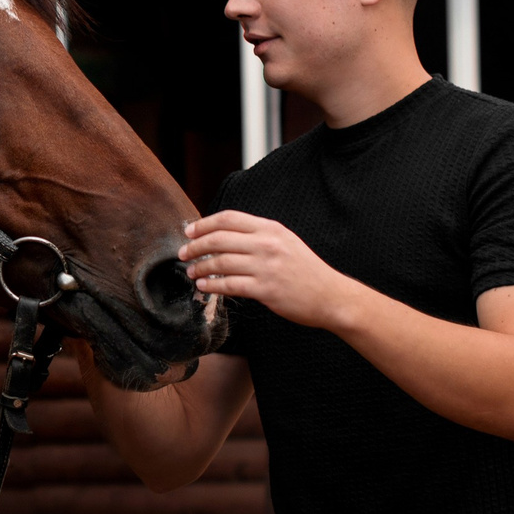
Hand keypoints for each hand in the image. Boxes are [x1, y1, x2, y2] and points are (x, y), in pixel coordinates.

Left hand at [177, 210, 364, 330]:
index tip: (189, 231)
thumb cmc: (305, 270)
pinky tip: (204, 285)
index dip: (204, 224)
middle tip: (182, 253)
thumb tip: (224, 236)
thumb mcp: (285, 241)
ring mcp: (266, 267)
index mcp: (270, 229)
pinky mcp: (265, 290)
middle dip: (195, 246)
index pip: (229, 218)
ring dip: (200, 267)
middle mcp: (267, 244)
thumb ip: (258, 236)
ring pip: (220, 262)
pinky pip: (229, 285)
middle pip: (219, 239)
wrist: (330, 295)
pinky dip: (212, 285)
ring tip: (191, 272)